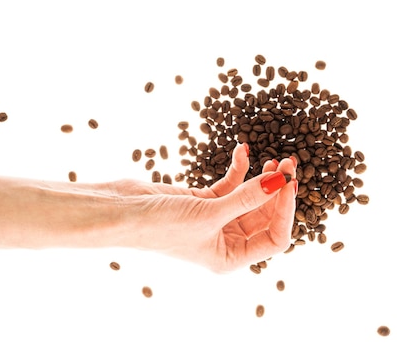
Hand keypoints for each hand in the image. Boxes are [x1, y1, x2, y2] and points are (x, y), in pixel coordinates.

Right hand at [110, 143, 297, 272]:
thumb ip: (247, 196)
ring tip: (275, 157)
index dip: (285, 212)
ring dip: (262, 178)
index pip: (274, 238)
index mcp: (230, 257)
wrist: (119, 212)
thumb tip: (280, 181)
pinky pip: (230, 185)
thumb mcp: (209, 213)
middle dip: (277, 190)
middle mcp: (226, 241)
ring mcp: (216, 219)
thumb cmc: (160, 227)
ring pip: (250, 197)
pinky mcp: (204, 201)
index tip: (288, 185)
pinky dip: (239, 168)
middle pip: (265, 215)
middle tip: (289, 164)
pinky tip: (243, 150)